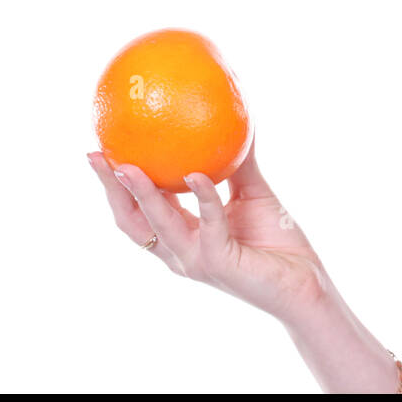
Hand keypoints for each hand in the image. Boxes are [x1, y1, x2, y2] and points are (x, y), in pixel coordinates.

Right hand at [88, 138, 329, 326]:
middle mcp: (180, 251)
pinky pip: (209, 225)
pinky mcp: (219, 264)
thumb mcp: (252, 193)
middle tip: (96, 156)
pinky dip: (203, 198)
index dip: (116, 183)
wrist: (305, 281)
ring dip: (142, 195)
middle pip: (132, 221)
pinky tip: (196, 175)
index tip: (101, 150)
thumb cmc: (277, 240)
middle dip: (111, 189)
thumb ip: (237, 164)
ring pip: (158, 226)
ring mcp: (196, 260)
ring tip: (127, 167)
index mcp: (182, 235)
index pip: (137, 209)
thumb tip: (234, 120)